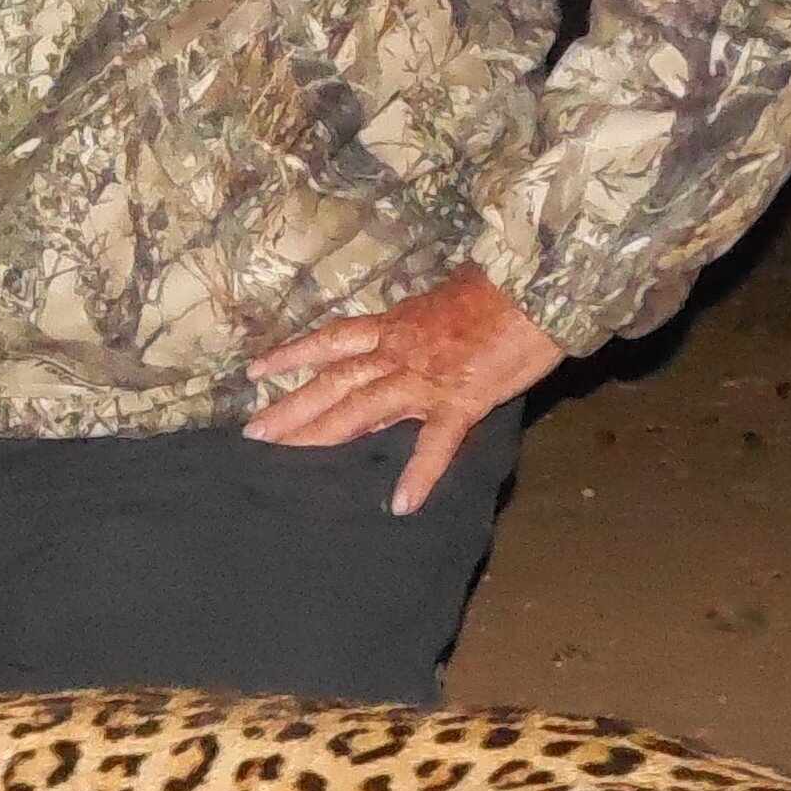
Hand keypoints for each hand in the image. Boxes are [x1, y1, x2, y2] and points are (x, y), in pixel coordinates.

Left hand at [243, 267, 563, 515]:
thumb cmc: (499, 288)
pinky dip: (420, 474)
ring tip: (285, 456)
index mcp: (396, 326)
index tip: (255, 373)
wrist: (539, 287)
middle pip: (332, 381)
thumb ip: (419, 320)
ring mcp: (426, 379)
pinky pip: (437, 444)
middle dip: (290, 407)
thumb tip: (406, 326)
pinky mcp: (461, 402)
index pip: (331, 341)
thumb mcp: (444, 297)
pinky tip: (401, 504)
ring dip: (321, 433)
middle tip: (251, 432)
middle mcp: (399, 352)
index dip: (291, 356)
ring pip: (361, 409)